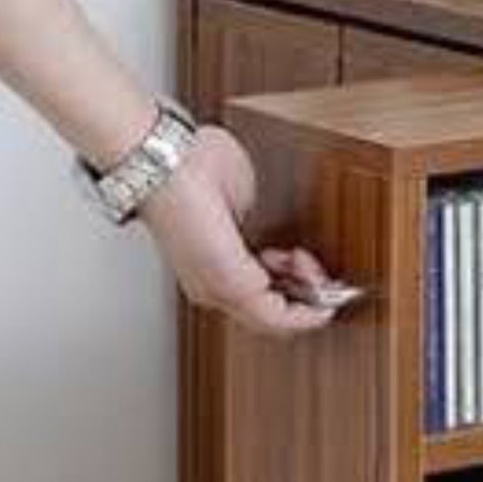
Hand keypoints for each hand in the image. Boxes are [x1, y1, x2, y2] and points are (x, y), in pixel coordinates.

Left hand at [139, 126, 337, 336]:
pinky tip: (317, 282)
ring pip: (279, 321)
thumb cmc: (189, 166)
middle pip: (275, 317)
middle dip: (309, 296)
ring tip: (308, 263)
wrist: (165, 160)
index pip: (263, 298)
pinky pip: (279, 317)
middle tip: (314, 267)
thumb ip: (257, 222)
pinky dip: (306, 307)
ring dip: (309, 296)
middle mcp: (212, 288)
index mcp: (212, 268)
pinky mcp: (230, 285)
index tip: (312, 267)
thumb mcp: (239, 198)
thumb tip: (270, 228)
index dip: (298, 288)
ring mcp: (219, 290)